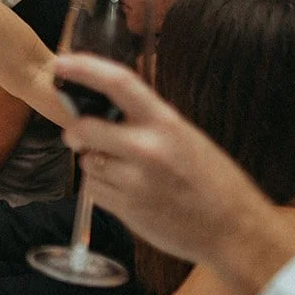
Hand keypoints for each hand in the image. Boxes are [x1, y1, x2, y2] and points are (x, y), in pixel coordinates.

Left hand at [52, 54, 290, 273]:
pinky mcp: (124, 208)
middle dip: (75, 132)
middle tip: (79, 136)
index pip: (118, 83)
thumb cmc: (212, 181)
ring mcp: (133, 181)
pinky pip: (92, 190)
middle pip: (84, 128)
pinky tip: (127, 192)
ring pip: (86, 162)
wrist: (233, 231)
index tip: (61, 63)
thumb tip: (103, 109)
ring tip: (124, 172)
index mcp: (165, 123)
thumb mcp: (187, 138)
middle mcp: (146, 149)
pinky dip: (100, 189)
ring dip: (94, 164)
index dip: (85, 69)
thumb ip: (146, 122)